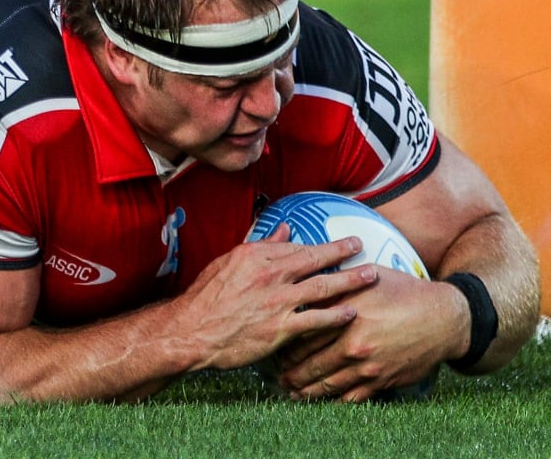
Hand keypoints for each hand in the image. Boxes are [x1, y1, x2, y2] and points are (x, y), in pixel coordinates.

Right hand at [180, 224, 378, 371]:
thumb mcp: (227, 264)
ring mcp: (277, 301)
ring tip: (370, 275)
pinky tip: (352, 314)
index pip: (295, 245)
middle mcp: (270, 274)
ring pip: (323, 287)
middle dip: (342, 252)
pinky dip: (337, 316)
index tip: (333, 242)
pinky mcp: (281, 328)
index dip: (318, 244)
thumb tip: (284, 230)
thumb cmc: (204, 299)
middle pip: (315, 260)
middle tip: (360, 246)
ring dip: (350, 281)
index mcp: (255, 256)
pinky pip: (317, 320)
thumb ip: (259, 247)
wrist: (191, 331)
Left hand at [277, 267, 459, 401]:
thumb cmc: (404, 292)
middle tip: (275, 374)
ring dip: (304, 390)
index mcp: (345, 314)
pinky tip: (319, 400)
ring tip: (290, 390)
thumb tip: (307, 278)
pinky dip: (330, 400)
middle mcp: (353, 343)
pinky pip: (349, 397)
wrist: (444, 319)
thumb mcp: (368, 278)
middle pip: (309, 362)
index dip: (285, 340)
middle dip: (289, 370)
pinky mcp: (380, 381)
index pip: (303, 331)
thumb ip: (336, 282)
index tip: (275, 342)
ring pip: (325, 384)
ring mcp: (367, 366)